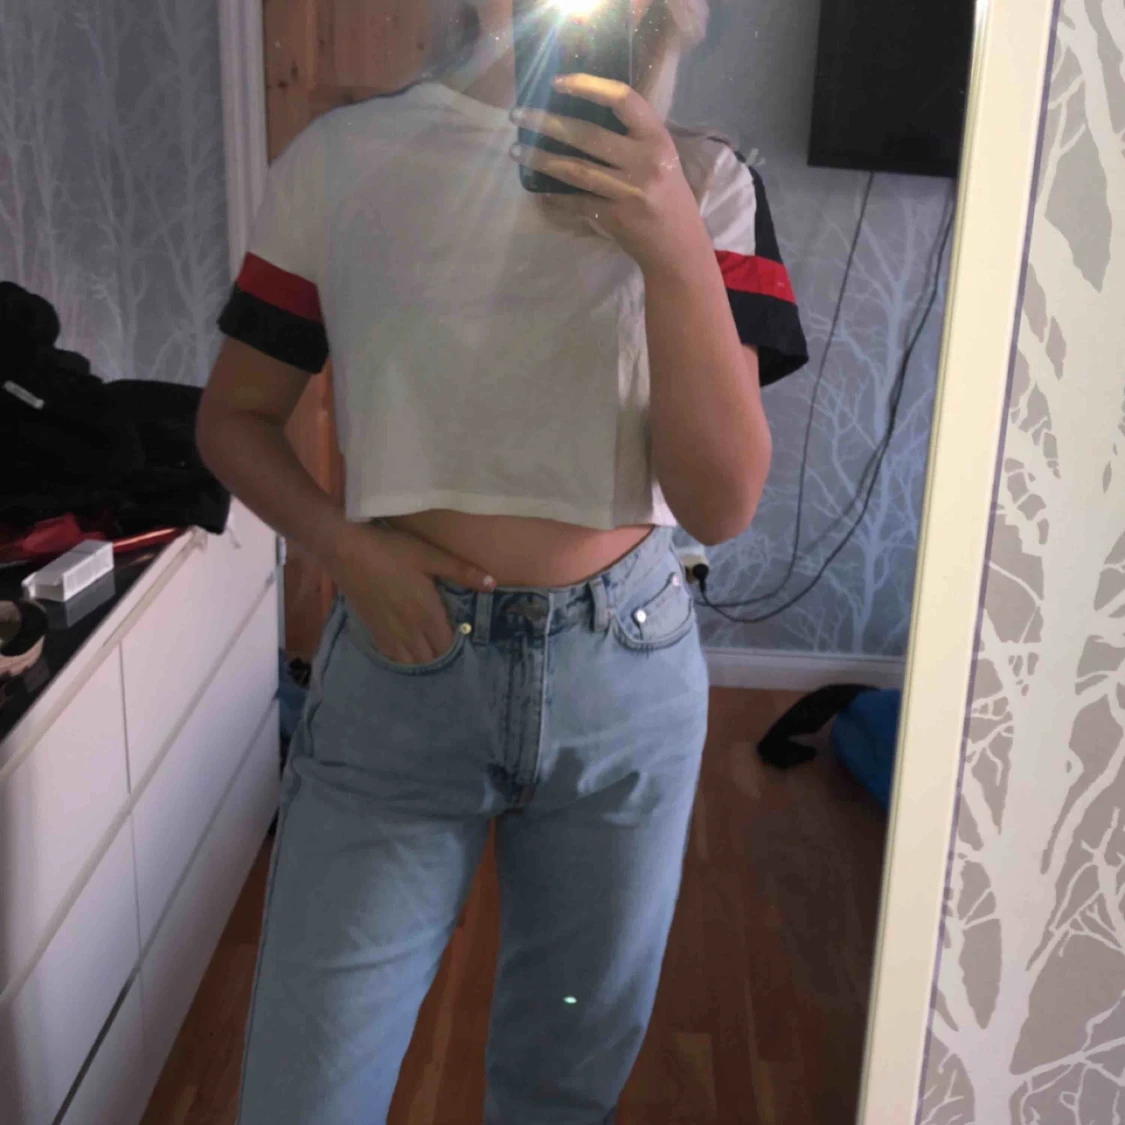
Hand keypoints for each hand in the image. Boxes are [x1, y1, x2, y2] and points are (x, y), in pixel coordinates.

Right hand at [330, 521, 494, 665]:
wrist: (347, 551)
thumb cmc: (392, 551)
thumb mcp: (431, 556)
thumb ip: (462, 572)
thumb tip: (493, 584)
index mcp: (427, 613)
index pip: (448, 646)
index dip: (458, 649)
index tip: (463, 642)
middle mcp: (409, 630)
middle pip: (431, 659)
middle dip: (442, 657)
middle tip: (448, 648)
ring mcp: (389, 633)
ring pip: (411, 662)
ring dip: (422, 661)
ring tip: (429, 653)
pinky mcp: (372, 631)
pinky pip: (391, 657)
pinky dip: (402, 659)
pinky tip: (407, 653)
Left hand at [509, 74, 713, 277]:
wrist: (679, 248)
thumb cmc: (669, 196)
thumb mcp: (661, 158)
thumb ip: (632, 138)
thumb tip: (580, 114)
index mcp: (657, 138)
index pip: (622, 99)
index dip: (588, 85)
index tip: (557, 82)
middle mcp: (644, 162)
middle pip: (588, 135)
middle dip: (547, 122)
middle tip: (517, 115)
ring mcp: (627, 192)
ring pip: (575, 169)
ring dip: (541, 158)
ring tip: (516, 150)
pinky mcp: (614, 218)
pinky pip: (576, 201)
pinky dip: (555, 196)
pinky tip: (537, 189)